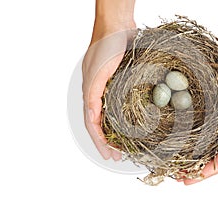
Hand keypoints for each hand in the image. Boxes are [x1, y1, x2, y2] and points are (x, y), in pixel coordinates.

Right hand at [82, 19, 135, 160]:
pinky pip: (117, 106)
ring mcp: (108, 89)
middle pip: (100, 124)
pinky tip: (127, 124)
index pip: (92, 124)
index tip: (108, 154)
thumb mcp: (98, 71)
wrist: (116, 26)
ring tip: (121, 146)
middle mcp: (98, 93)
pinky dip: (120, 119)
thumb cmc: (106, 45)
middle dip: (106, 142)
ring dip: (113, 133)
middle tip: (115, 156)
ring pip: (108, 117)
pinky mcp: (117, 83)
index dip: (100, 141)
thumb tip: (91, 116)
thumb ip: (93, 93)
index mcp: (90, 92)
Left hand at [184, 60, 217, 184]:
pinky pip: (207, 131)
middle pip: (211, 157)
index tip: (186, 180)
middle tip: (177, 174)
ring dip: (194, 154)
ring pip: (208, 145)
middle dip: (195, 167)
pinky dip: (197, 137)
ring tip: (178, 161)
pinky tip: (186, 139)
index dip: (203, 174)